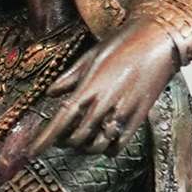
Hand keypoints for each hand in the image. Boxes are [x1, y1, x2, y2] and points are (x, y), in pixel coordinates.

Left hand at [26, 18, 177, 157]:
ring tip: (81, 139)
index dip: (45, 139)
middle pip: (76, 138)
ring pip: (96, 146)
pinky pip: (118, 146)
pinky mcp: (138, 119)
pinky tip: (103, 139)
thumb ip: (70, 77)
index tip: (32, 152)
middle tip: (61, 137)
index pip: (60, 121)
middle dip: (64, 142)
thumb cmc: (123, 43)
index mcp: (89, 88)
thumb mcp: (91, 55)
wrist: (158, 40)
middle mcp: (104, 105)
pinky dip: (106, 149)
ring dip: (84, 147)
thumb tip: (50, 93)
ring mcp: (122, 114)